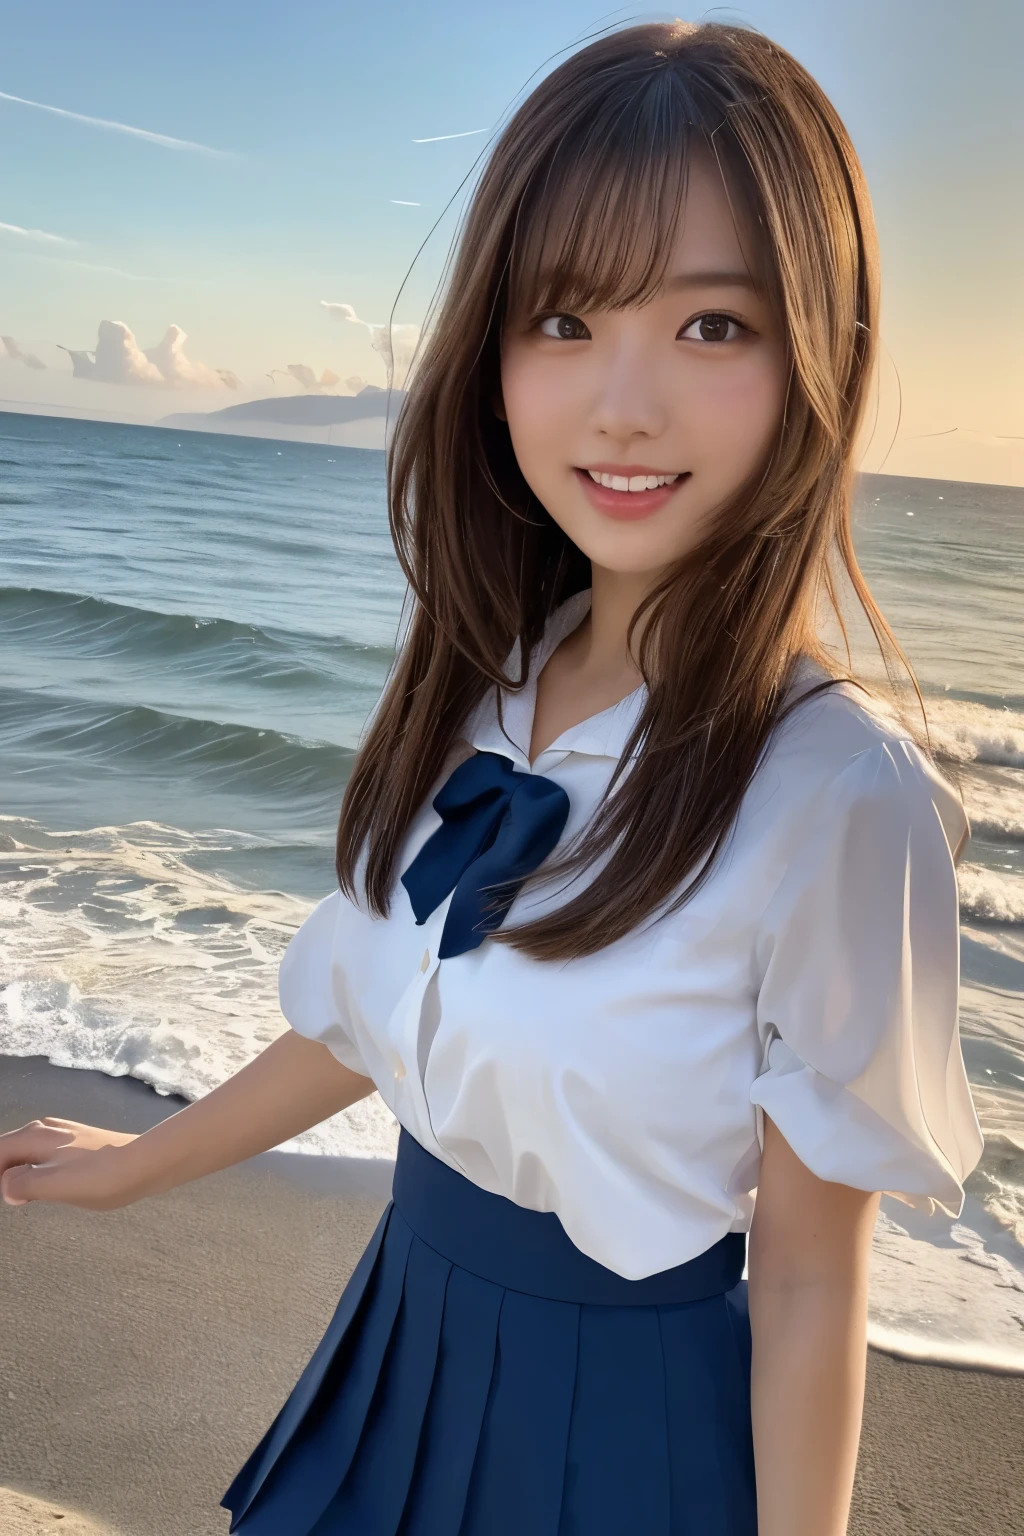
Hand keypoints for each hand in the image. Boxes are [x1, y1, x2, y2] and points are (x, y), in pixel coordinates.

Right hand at [0, 1117, 141, 1210]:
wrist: (147, 1162)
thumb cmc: (102, 1176)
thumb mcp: (57, 1184)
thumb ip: (25, 1184)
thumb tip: (7, 1187)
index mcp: (34, 1137)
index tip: (3, 1195)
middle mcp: (44, 1130)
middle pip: (7, 1149)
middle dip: (2, 1170)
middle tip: (9, 1198)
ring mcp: (62, 1135)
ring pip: (24, 1151)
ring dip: (14, 1169)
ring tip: (15, 1194)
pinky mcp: (77, 1144)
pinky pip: (41, 1155)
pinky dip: (31, 1169)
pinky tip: (38, 1184)